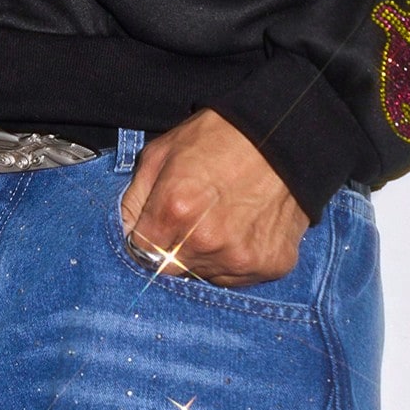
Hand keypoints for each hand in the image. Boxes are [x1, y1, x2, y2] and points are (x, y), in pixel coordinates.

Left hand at [118, 108, 308, 287]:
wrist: (285, 132)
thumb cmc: (219, 136)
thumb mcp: (163, 151)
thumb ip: (134, 198)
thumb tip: (124, 233)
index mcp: (174, 209)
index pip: (140, 254)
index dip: (146, 238)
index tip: (157, 225)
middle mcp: (205, 242)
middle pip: (172, 270)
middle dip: (175, 248)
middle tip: (195, 216)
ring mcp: (240, 258)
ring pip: (206, 276)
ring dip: (207, 256)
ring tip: (224, 217)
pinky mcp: (270, 265)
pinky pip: (240, 276)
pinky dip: (238, 257)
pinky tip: (245, 226)